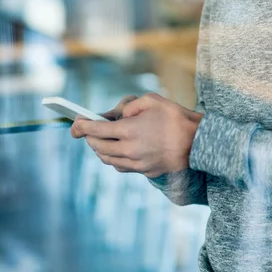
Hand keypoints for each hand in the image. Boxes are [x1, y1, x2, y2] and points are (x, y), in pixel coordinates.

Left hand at [70, 92, 202, 177]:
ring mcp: (136, 163)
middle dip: (88, 138)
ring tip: (99, 140)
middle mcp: (129, 150)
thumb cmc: (175, 117)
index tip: (74, 124)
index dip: (80, 127)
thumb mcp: (151, 100)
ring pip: (107, 160)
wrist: (197, 142)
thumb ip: (129, 106)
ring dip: (99, 150)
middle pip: (98, 147)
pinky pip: (120, 167)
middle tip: (86, 130)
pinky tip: (115, 151)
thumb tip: (116, 116)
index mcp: (128, 131)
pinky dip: (112, 159)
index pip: (95, 131)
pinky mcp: (144, 171)